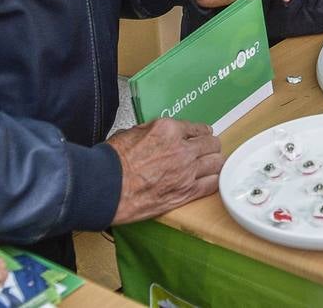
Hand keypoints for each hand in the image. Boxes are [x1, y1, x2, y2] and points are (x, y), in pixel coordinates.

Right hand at [108, 118, 224, 224]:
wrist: (105, 188)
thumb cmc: (111, 162)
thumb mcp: (131, 133)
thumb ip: (152, 131)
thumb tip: (157, 134)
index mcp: (169, 130)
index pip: (197, 128)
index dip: (200, 133)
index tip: (201, 137)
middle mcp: (182, 149)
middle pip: (212, 144)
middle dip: (210, 147)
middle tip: (207, 150)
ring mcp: (186, 172)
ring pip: (216, 163)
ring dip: (214, 163)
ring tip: (210, 166)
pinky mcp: (186, 193)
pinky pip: (211, 184)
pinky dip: (213, 181)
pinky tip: (209, 180)